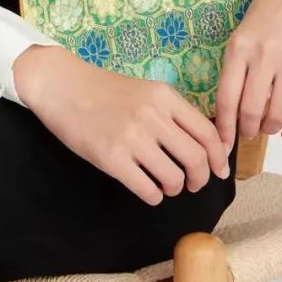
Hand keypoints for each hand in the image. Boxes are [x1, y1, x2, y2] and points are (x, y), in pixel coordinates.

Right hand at [12, 44, 230, 206]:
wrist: (62, 86)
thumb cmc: (104, 91)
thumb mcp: (145, 91)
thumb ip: (172, 113)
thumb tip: (202, 145)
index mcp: (164, 97)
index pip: (207, 133)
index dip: (219, 158)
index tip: (220, 172)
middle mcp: (152, 116)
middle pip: (196, 159)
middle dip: (200, 179)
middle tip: (193, 184)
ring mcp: (132, 137)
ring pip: (174, 178)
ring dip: (175, 188)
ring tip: (166, 185)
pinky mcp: (112, 158)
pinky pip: (148, 190)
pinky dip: (154, 196)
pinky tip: (147, 188)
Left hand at [214, 0, 281, 150]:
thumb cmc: (270, 8)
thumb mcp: (243, 32)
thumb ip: (238, 66)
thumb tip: (233, 109)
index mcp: (239, 47)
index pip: (226, 99)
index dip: (223, 129)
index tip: (221, 144)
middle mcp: (263, 57)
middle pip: (250, 111)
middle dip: (246, 130)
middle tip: (247, 133)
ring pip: (277, 114)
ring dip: (270, 129)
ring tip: (267, 128)